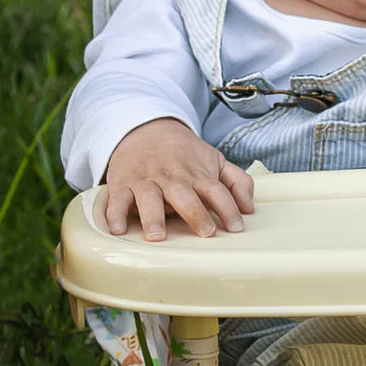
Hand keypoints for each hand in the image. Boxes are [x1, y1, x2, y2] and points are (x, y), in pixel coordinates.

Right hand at [104, 118, 254, 239]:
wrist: (145, 130)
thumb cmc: (185, 154)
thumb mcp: (216, 160)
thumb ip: (237, 182)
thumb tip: (250, 208)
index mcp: (197, 175)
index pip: (217, 190)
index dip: (228, 208)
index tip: (237, 227)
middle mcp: (172, 178)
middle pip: (185, 195)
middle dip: (196, 213)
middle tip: (205, 232)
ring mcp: (146, 181)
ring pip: (149, 198)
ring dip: (152, 217)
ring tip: (157, 236)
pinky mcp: (122, 185)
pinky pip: (117, 201)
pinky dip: (115, 214)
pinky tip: (118, 230)